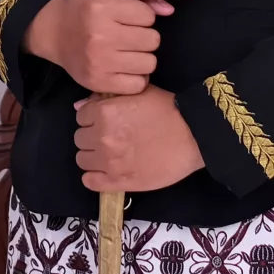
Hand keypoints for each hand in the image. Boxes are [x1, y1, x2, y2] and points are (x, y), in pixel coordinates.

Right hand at [24, 0, 175, 93]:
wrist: (51, 33)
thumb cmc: (81, 9)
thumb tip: (169, 10)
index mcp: (100, 8)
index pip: (147, 16)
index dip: (143, 16)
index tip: (132, 18)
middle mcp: (100, 35)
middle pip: (152, 40)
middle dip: (145, 36)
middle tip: (131, 36)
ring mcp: (98, 61)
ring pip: (149, 63)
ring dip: (143, 57)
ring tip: (129, 51)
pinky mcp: (97, 82)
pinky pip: (137, 84)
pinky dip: (135, 77)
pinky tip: (125, 68)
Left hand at [75, 89, 204, 192]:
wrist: (194, 135)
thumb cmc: (168, 110)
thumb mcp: (137, 92)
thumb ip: (106, 97)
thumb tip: (80, 105)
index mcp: (105, 112)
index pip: (81, 116)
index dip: (92, 118)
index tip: (104, 121)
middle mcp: (102, 137)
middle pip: (79, 138)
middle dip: (91, 137)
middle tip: (109, 138)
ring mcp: (109, 161)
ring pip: (82, 160)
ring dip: (92, 157)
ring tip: (109, 155)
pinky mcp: (119, 181)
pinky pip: (90, 182)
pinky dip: (94, 177)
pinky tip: (106, 172)